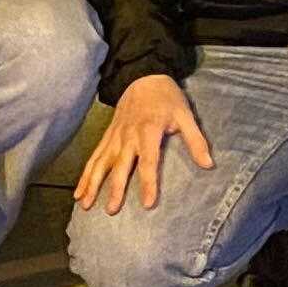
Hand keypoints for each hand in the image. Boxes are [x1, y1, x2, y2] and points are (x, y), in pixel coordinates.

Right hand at [74, 72, 216, 212]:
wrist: (143, 76)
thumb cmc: (167, 98)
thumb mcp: (186, 115)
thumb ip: (195, 141)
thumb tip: (209, 164)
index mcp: (148, 131)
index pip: (149, 162)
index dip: (148, 183)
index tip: (147, 204)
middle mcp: (128, 136)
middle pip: (120, 165)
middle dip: (115, 188)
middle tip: (112, 211)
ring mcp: (115, 136)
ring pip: (101, 163)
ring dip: (93, 184)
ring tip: (86, 205)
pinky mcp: (107, 136)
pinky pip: (94, 157)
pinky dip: (85, 174)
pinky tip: (79, 192)